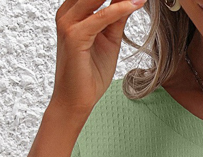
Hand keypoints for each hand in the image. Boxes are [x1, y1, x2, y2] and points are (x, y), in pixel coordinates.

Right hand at [50, 0, 147, 120]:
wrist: (76, 101)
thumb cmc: (89, 74)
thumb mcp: (109, 40)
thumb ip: (116, 18)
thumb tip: (130, 0)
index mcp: (72, 12)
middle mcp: (67, 13)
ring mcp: (68, 23)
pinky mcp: (74, 36)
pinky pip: (101, 17)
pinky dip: (119, 9)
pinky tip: (135, 4)